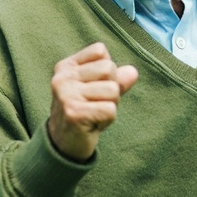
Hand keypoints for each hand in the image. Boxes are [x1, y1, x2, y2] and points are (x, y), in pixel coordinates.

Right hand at [48, 42, 137, 161]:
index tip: (94, 88)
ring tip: (94, 114)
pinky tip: (93, 124)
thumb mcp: (100, 90)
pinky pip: (110, 110)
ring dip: (110, 106)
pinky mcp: (74, 113)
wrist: (64, 145)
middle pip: (109, 68)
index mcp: (66, 66)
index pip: (100, 51)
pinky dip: (107, 120)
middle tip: (96, 104)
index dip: (107, 70)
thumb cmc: (84, 112)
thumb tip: (133, 72)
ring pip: (113, 90)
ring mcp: (66, 95)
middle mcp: (63, 77)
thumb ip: (116, 79)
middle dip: (112, 89)